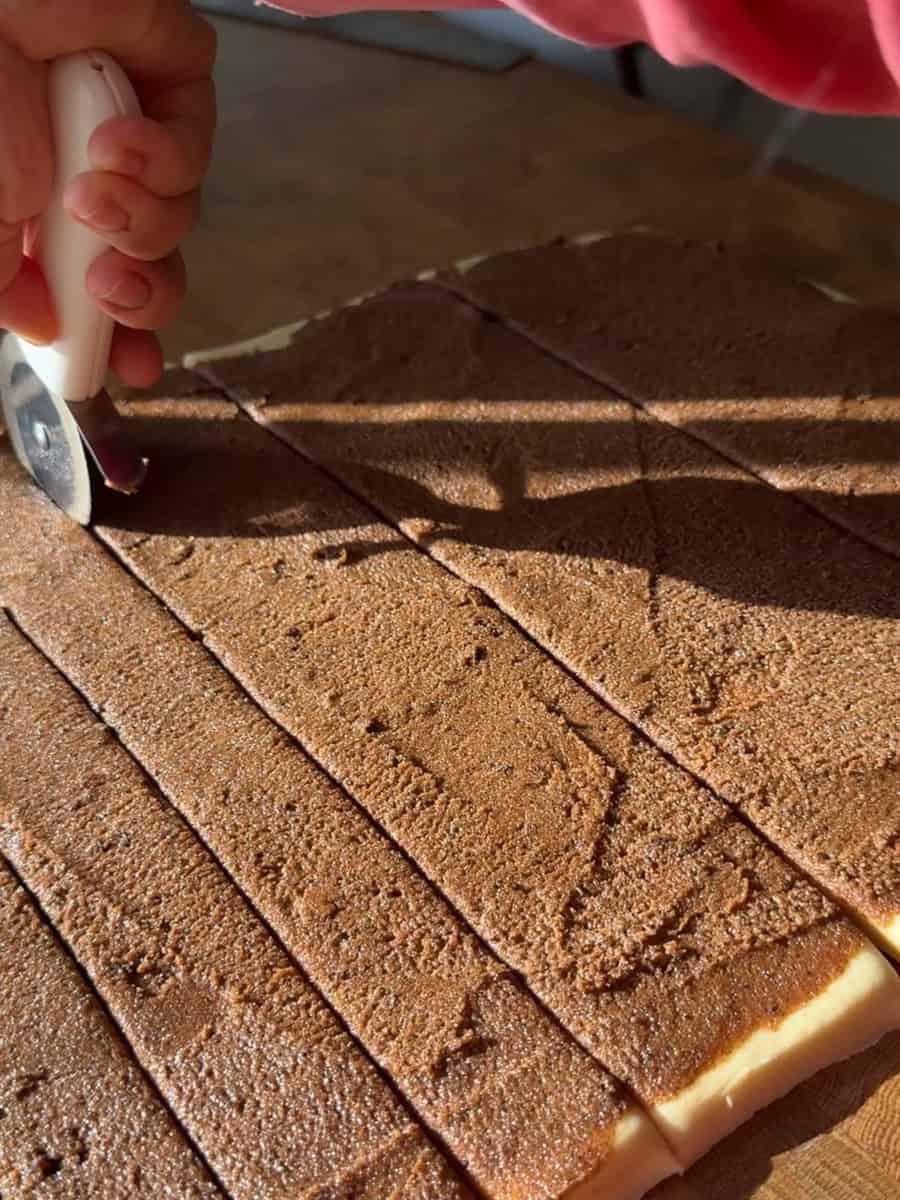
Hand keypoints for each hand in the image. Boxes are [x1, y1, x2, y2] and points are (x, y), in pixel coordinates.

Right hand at [0, 1, 216, 385]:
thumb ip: (3, 277)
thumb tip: (42, 326)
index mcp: (31, 201)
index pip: (88, 283)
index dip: (114, 333)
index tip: (128, 372)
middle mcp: (83, 169)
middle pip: (150, 265)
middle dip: (143, 295)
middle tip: (113, 291)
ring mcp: (127, 123)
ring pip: (176, 218)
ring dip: (140, 222)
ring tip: (93, 191)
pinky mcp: (169, 75)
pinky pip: (192, 149)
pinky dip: (162, 159)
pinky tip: (116, 140)